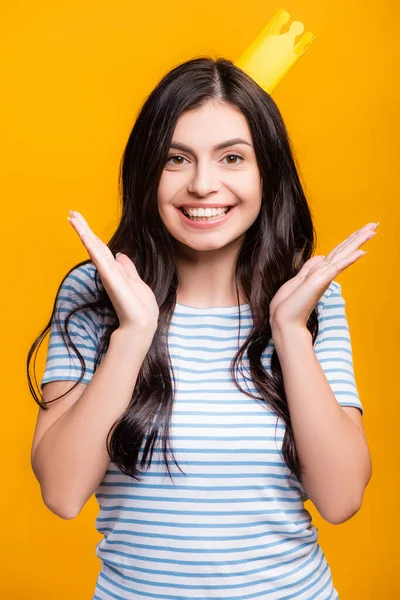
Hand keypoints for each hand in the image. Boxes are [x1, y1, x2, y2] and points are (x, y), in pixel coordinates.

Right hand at [67, 210, 158, 334]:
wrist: (142, 324)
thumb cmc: (140, 307)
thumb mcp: (136, 282)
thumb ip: (127, 269)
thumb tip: (121, 255)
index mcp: (115, 270)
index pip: (101, 248)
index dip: (91, 233)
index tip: (80, 219)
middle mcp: (109, 271)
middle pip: (95, 245)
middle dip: (83, 229)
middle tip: (71, 213)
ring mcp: (109, 275)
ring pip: (95, 249)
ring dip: (84, 233)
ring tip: (73, 219)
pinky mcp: (111, 280)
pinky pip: (100, 261)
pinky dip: (92, 248)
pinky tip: (85, 237)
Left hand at [269, 221, 379, 330]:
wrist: (284, 321)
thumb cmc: (288, 304)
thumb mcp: (298, 279)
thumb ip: (310, 268)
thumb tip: (321, 256)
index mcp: (320, 272)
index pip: (338, 252)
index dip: (350, 240)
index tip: (363, 230)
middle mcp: (325, 274)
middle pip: (344, 250)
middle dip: (359, 236)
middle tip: (375, 224)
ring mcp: (324, 278)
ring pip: (343, 255)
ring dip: (357, 242)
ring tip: (372, 230)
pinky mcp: (320, 282)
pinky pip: (336, 268)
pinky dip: (348, 260)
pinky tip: (361, 252)